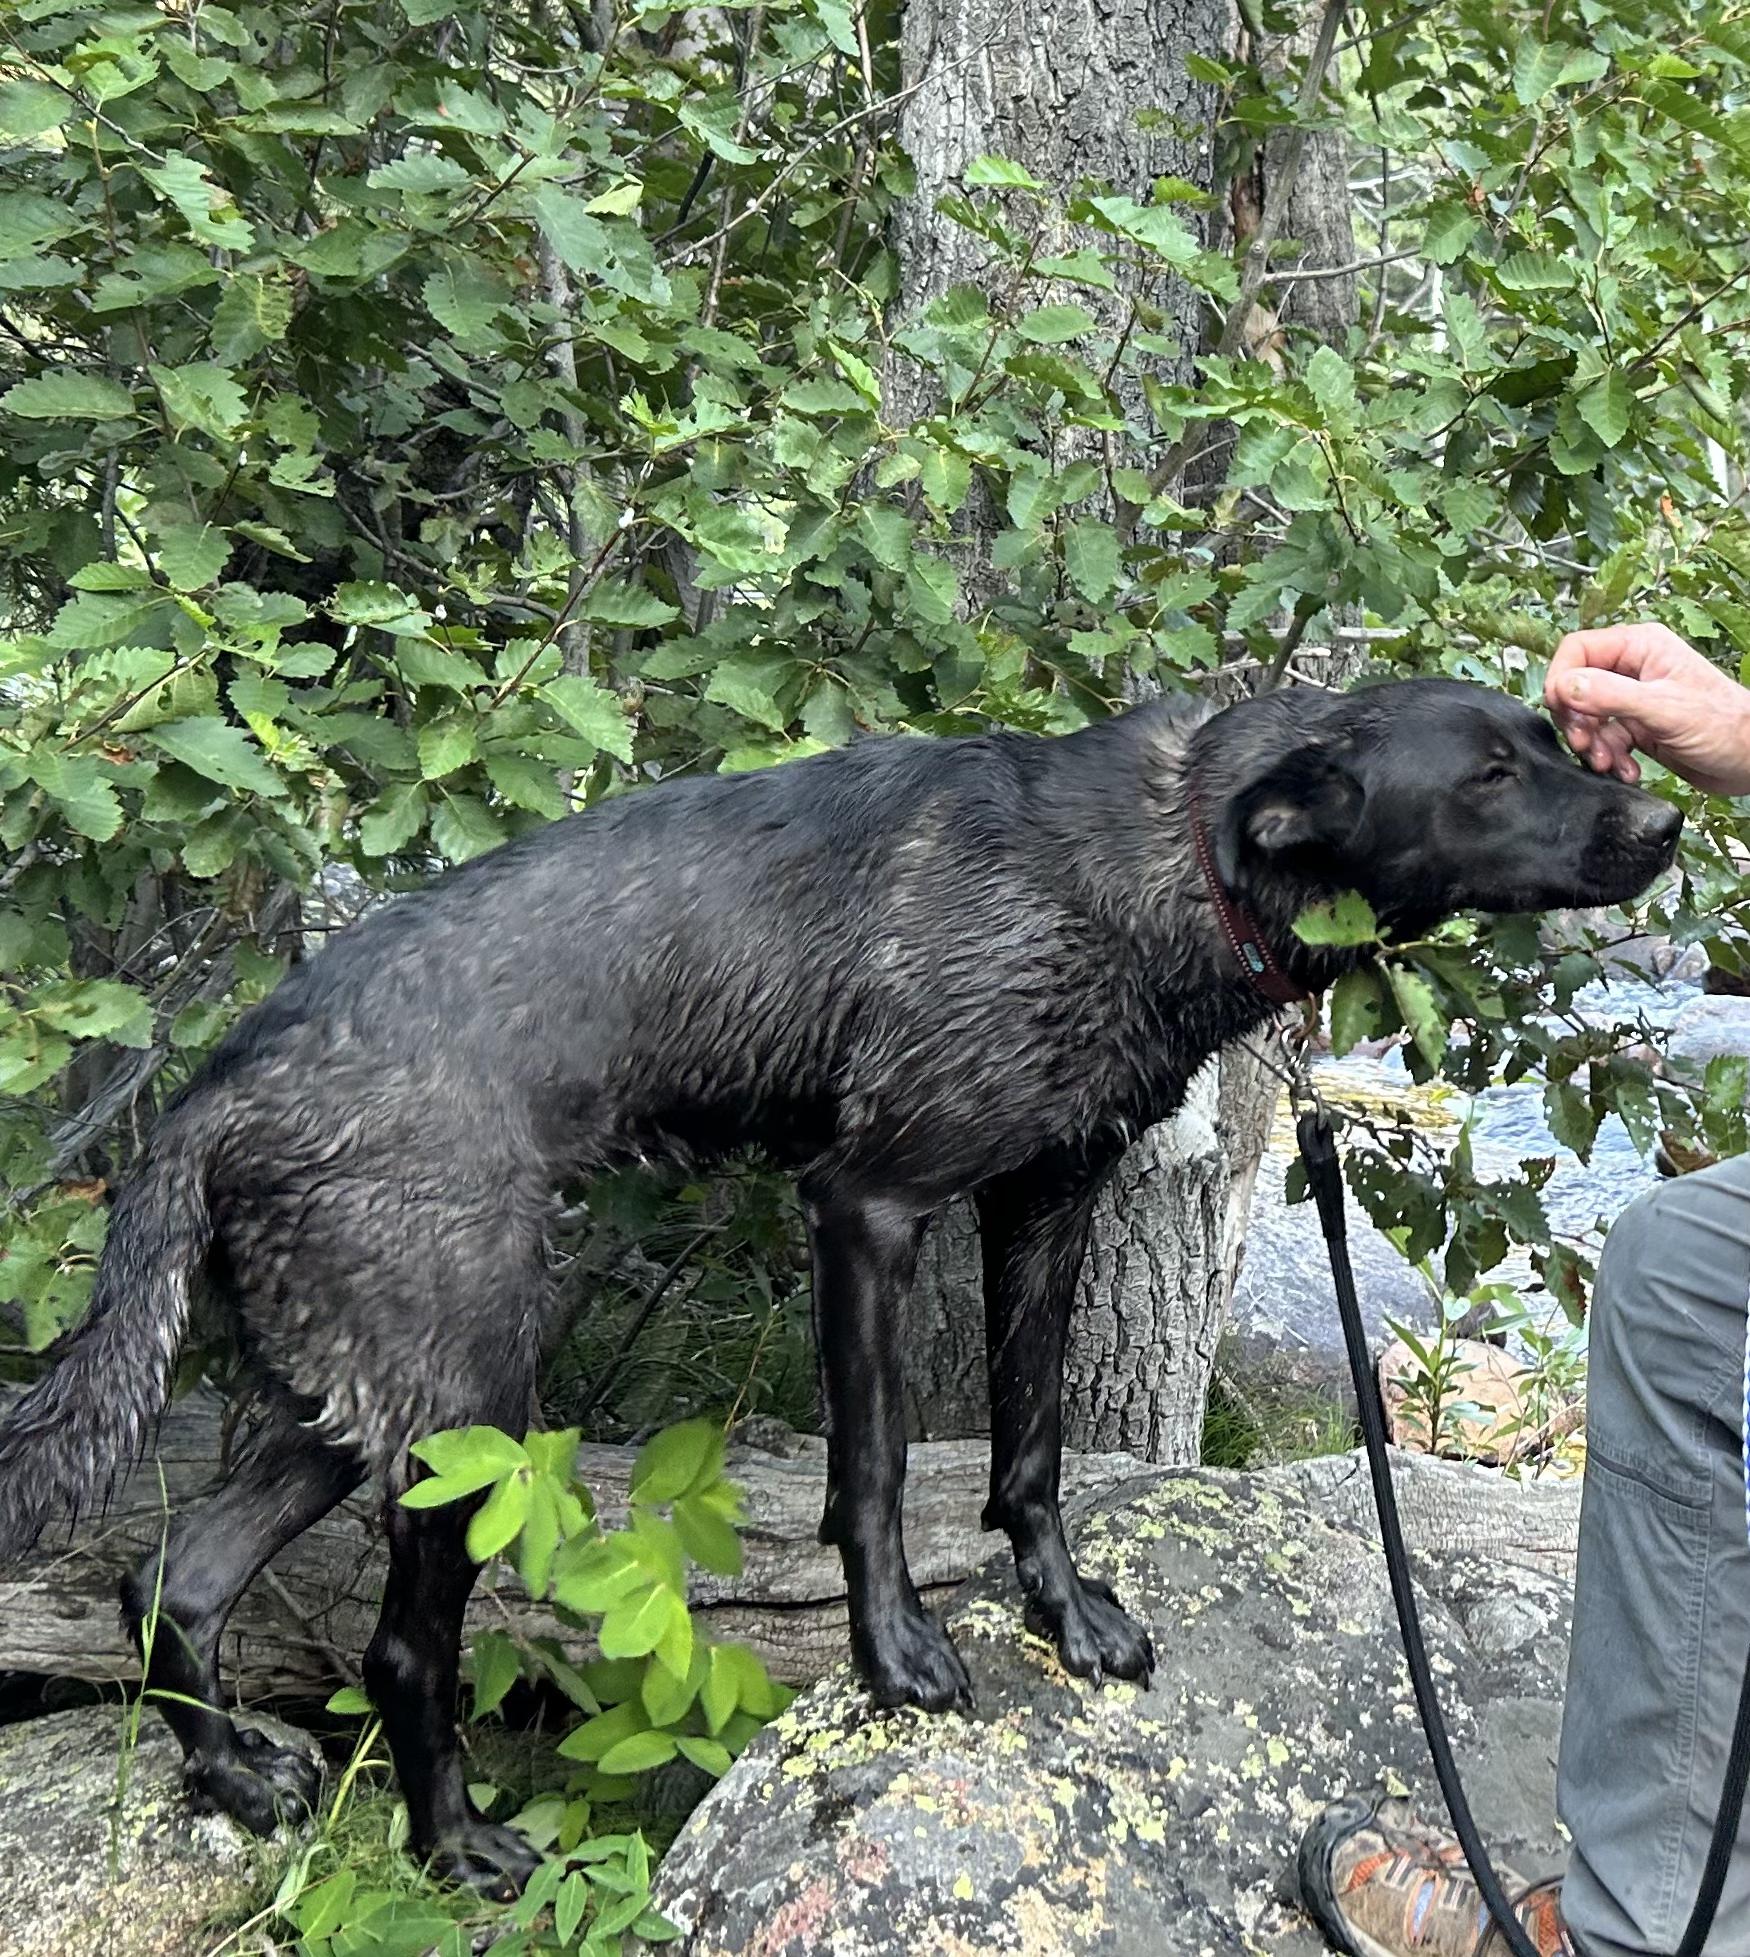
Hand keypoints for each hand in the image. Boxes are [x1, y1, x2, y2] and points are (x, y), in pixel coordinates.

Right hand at [1543, 621, 1749, 796]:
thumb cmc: (1724, 725)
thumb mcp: (1663, 708)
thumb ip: (1611, 695)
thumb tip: (1564, 687)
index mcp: (1641, 647)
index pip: (1578, 650)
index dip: (1563, 680)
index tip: (1564, 710)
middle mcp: (1633, 669)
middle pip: (1576, 686)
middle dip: (1576, 719)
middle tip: (1584, 742)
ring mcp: (1634, 699)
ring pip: (1587, 717)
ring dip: (1590, 744)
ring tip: (1608, 762)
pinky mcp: (1637, 727)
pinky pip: (1604, 740)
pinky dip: (1608, 758)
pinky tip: (1626, 769)